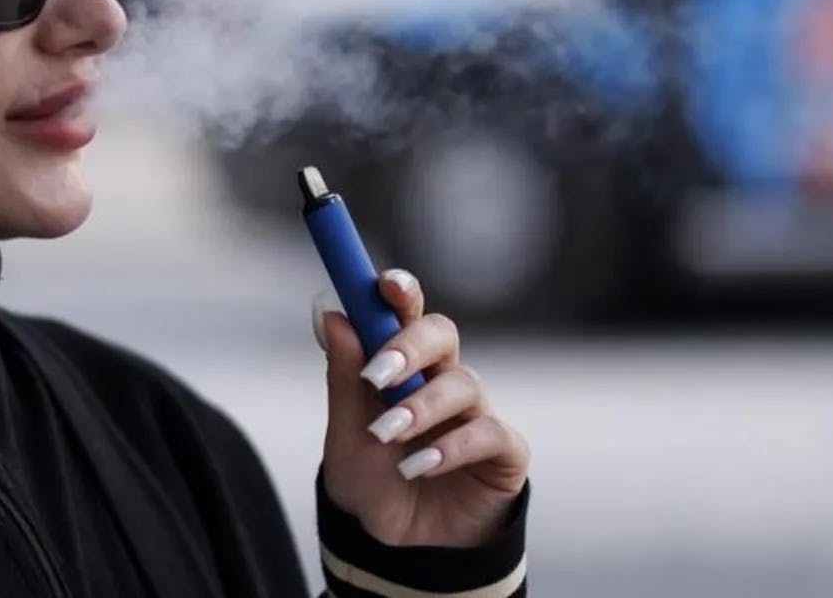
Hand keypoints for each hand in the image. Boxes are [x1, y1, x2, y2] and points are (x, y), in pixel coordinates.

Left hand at [313, 270, 529, 547]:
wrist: (395, 548)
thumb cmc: (373, 481)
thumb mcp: (345, 434)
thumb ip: (343, 377)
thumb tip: (330, 314)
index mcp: (403, 366)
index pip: (405, 313)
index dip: (400, 291)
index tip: (383, 284)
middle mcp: (443, 380)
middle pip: (442, 333)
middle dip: (411, 345)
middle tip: (379, 373)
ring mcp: (475, 414)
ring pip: (463, 383)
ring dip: (421, 407)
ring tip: (388, 435)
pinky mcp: (502, 451)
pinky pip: (489, 432)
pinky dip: (451, 447)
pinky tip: (419, 465)